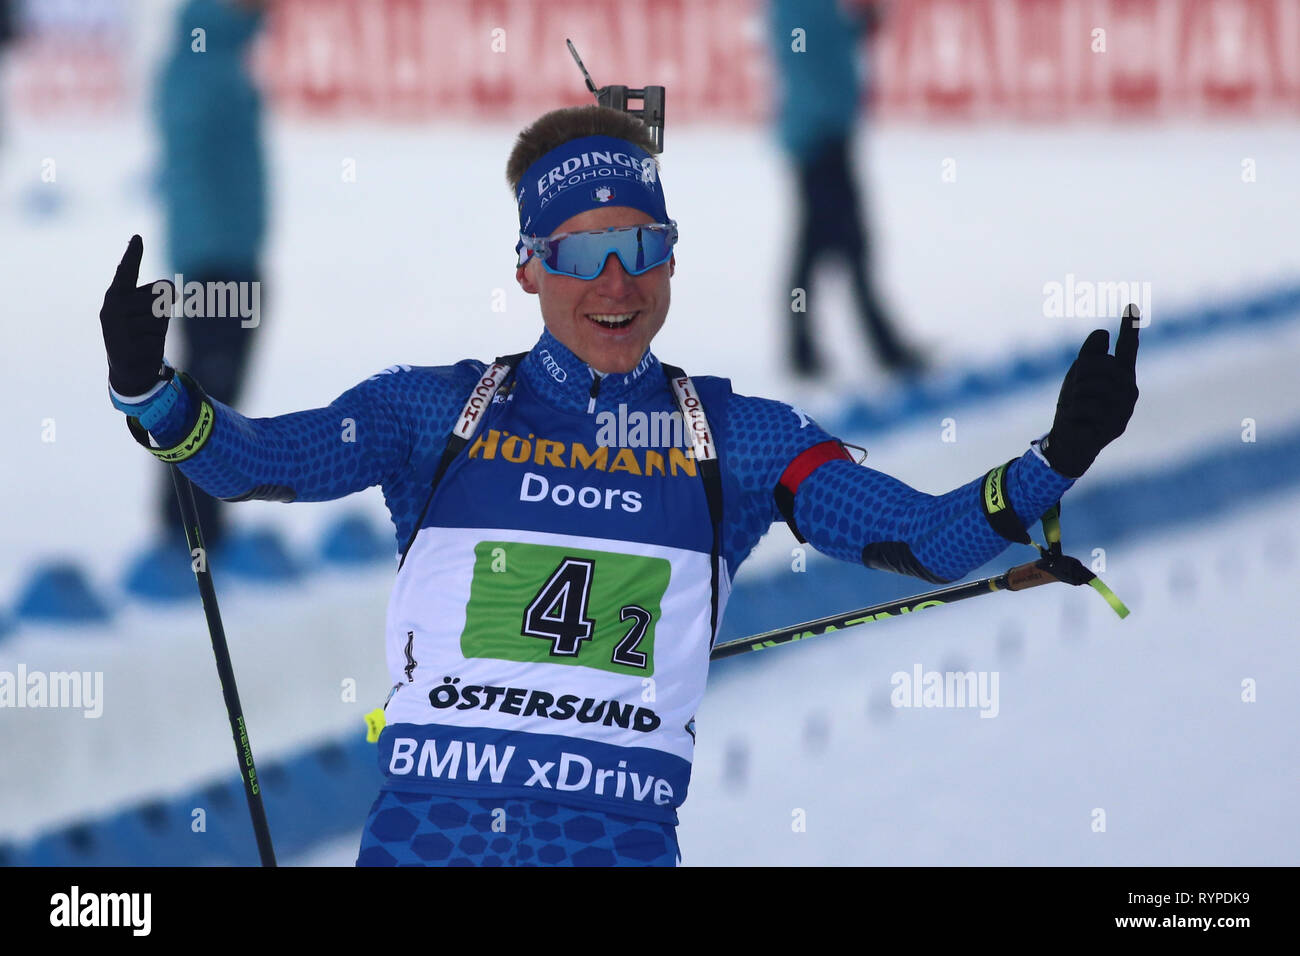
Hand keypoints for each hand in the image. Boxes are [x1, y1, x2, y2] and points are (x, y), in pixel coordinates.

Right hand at [99, 235, 172, 396]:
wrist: (129, 368)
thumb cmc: (142, 332)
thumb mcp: (151, 312)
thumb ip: (160, 297)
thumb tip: (170, 289)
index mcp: (116, 295)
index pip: (127, 271)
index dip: (133, 255)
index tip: (138, 237)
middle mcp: (112, 307)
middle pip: (159, 295)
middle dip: (162, 310)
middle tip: (147, 324)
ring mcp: (117, 326)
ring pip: (160, 315)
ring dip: (160, 327)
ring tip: (144, 335)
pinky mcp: (126, 344)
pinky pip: (157, 335)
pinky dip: (156, 342)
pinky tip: (143, 348)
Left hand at [1041, 305, 1140, 478]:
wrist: (1070, 441)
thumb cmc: (1075, 406)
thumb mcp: (1077, 377)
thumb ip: (1089, 355)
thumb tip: (1102, 332)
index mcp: (1120, 375)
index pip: (1126, 348)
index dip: (1128, 328)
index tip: (1131, 306)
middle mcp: (1129, 389)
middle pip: (1097, 365)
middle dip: (1079, 375)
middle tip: (1075, 394)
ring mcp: (1125, 408)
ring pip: (1091, 386)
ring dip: (1075, 396)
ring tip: (1078, 409)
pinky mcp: (1117, 424)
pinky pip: (1086, 406)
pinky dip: (1074, 413)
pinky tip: (1079, 422)